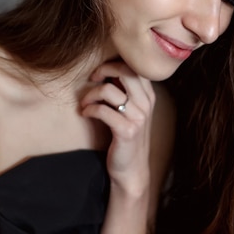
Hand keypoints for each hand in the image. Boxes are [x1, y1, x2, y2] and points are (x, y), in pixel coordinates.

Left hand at [80, 61, 155, 194]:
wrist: (131, 169)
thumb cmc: (126, 136)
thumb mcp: (131, 110)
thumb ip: (125, 91)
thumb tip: (108, 70)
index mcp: (148, 96)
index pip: (134, 67)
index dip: (114, 64)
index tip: (100, 73)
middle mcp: (146, 104)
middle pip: (126, 71)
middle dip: (104, 70)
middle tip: (92, 78)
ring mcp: (138, 118)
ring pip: (109, 91)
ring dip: (91, 95)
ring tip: (85, 103)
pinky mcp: (126, 132)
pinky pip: (102, 111)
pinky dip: (89, 109)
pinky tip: (85, 114)